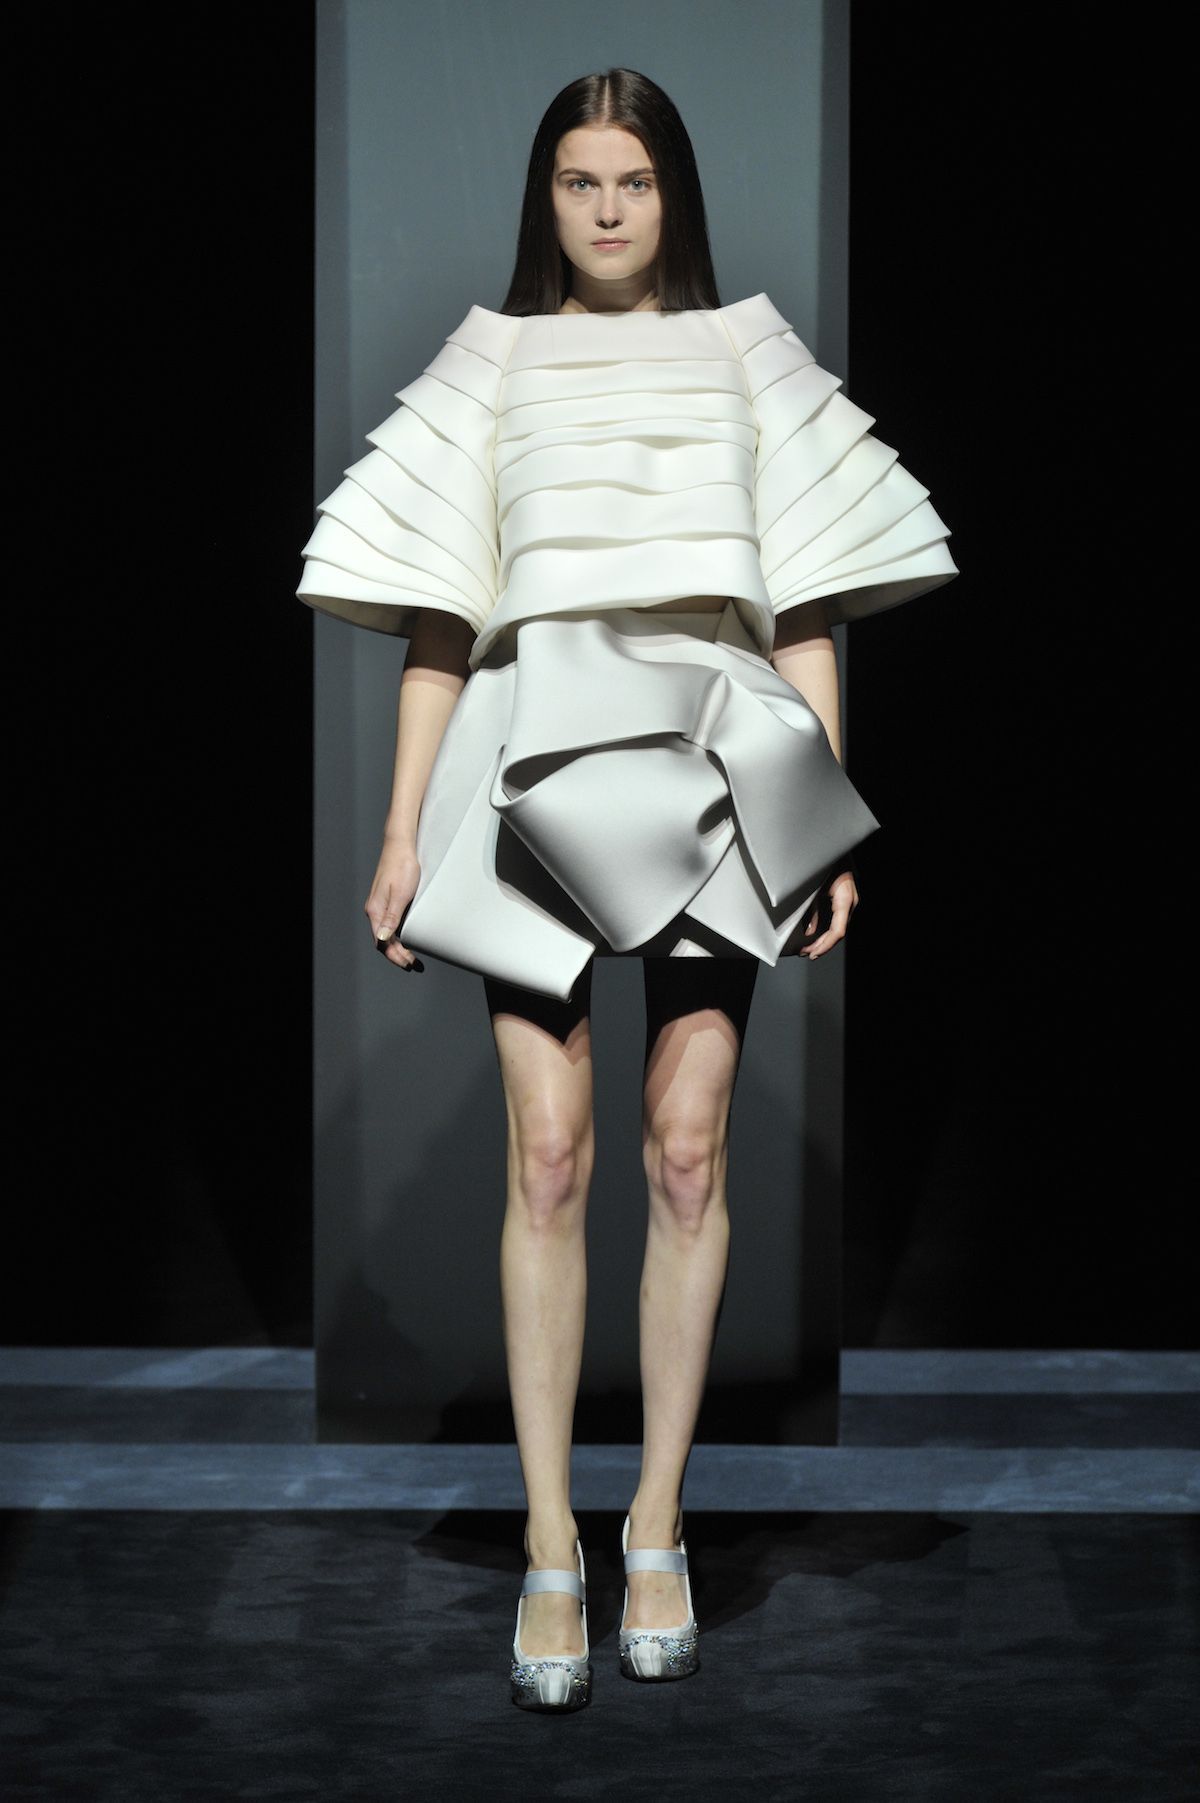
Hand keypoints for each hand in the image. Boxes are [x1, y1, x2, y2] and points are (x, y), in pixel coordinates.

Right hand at [364, 840, 423, 971]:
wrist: (400, 845)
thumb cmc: (402, 866)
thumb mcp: (400, 894)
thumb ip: (392, 918)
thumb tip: (382, 940)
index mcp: (376, 911)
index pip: (382, 943)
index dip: (395, 957)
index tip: (409, 965)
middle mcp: (375, 910)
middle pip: (383, 940)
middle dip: (397, 955)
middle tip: (413, 965)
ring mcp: (380, 904)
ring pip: (386, 932)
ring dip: (398, 946)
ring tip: (411, 956)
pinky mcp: (387, 899)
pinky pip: (391, 923)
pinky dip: (399, 934)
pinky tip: (408, 936)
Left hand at [797, 865, 858, 960]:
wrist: (834, 846)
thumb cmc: (825, 864)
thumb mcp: (814, 887)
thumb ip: (812, 910)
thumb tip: (810, 931)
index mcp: (845, 899)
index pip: (838, 931)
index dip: (825, 945)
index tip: (813, 953)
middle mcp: (850, 902)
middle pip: (838, 932)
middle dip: (822, 945)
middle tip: (806, 953)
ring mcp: (849, 901)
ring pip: (838, 928)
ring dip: (824, 939)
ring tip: (808, 948)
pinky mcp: (844, 900)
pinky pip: (837, 920)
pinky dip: (826, 930)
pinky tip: (815, 936)